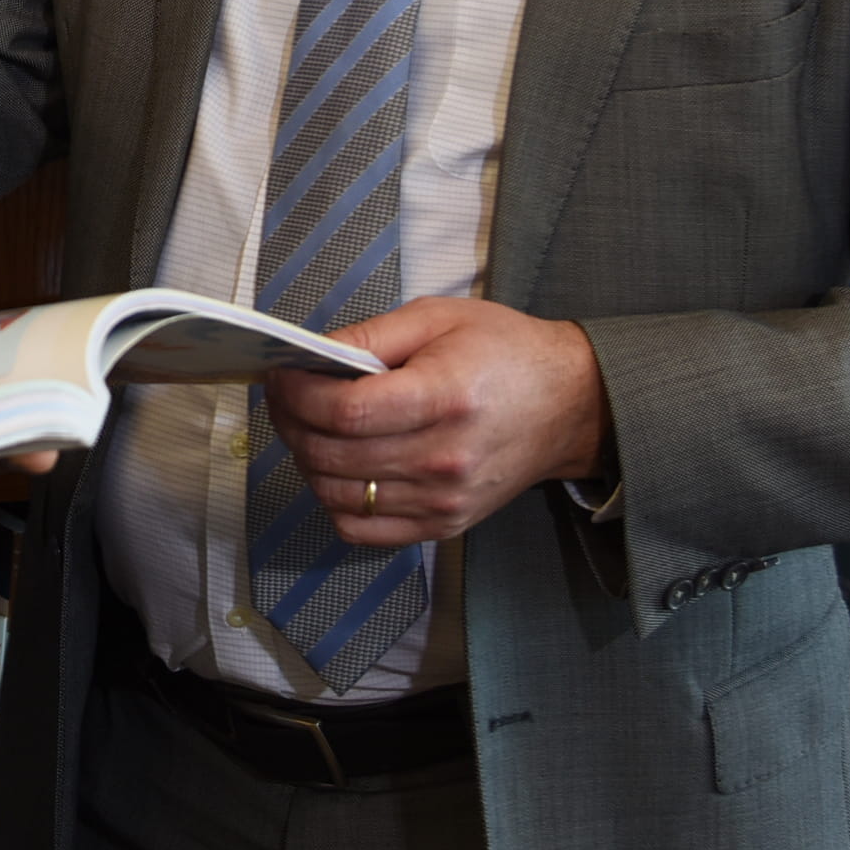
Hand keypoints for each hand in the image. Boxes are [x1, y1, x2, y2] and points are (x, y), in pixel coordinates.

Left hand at [262, 296, 607, 547]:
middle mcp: (443, 458)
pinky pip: (363, 530)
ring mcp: (443, 500)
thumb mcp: (438, 318)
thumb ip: (369, 335)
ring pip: (337, 496)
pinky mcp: (444, 524)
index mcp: (444, 398)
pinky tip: (338, 468)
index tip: (280, 376)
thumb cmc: (505, 352)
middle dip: (290, 423)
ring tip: (308, 428)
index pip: (344, 412)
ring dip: (306, 461)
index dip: (296, 395)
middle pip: (332, 455)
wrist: (569, 406)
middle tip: (285, 397)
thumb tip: (308, 354)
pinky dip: (335, 502)